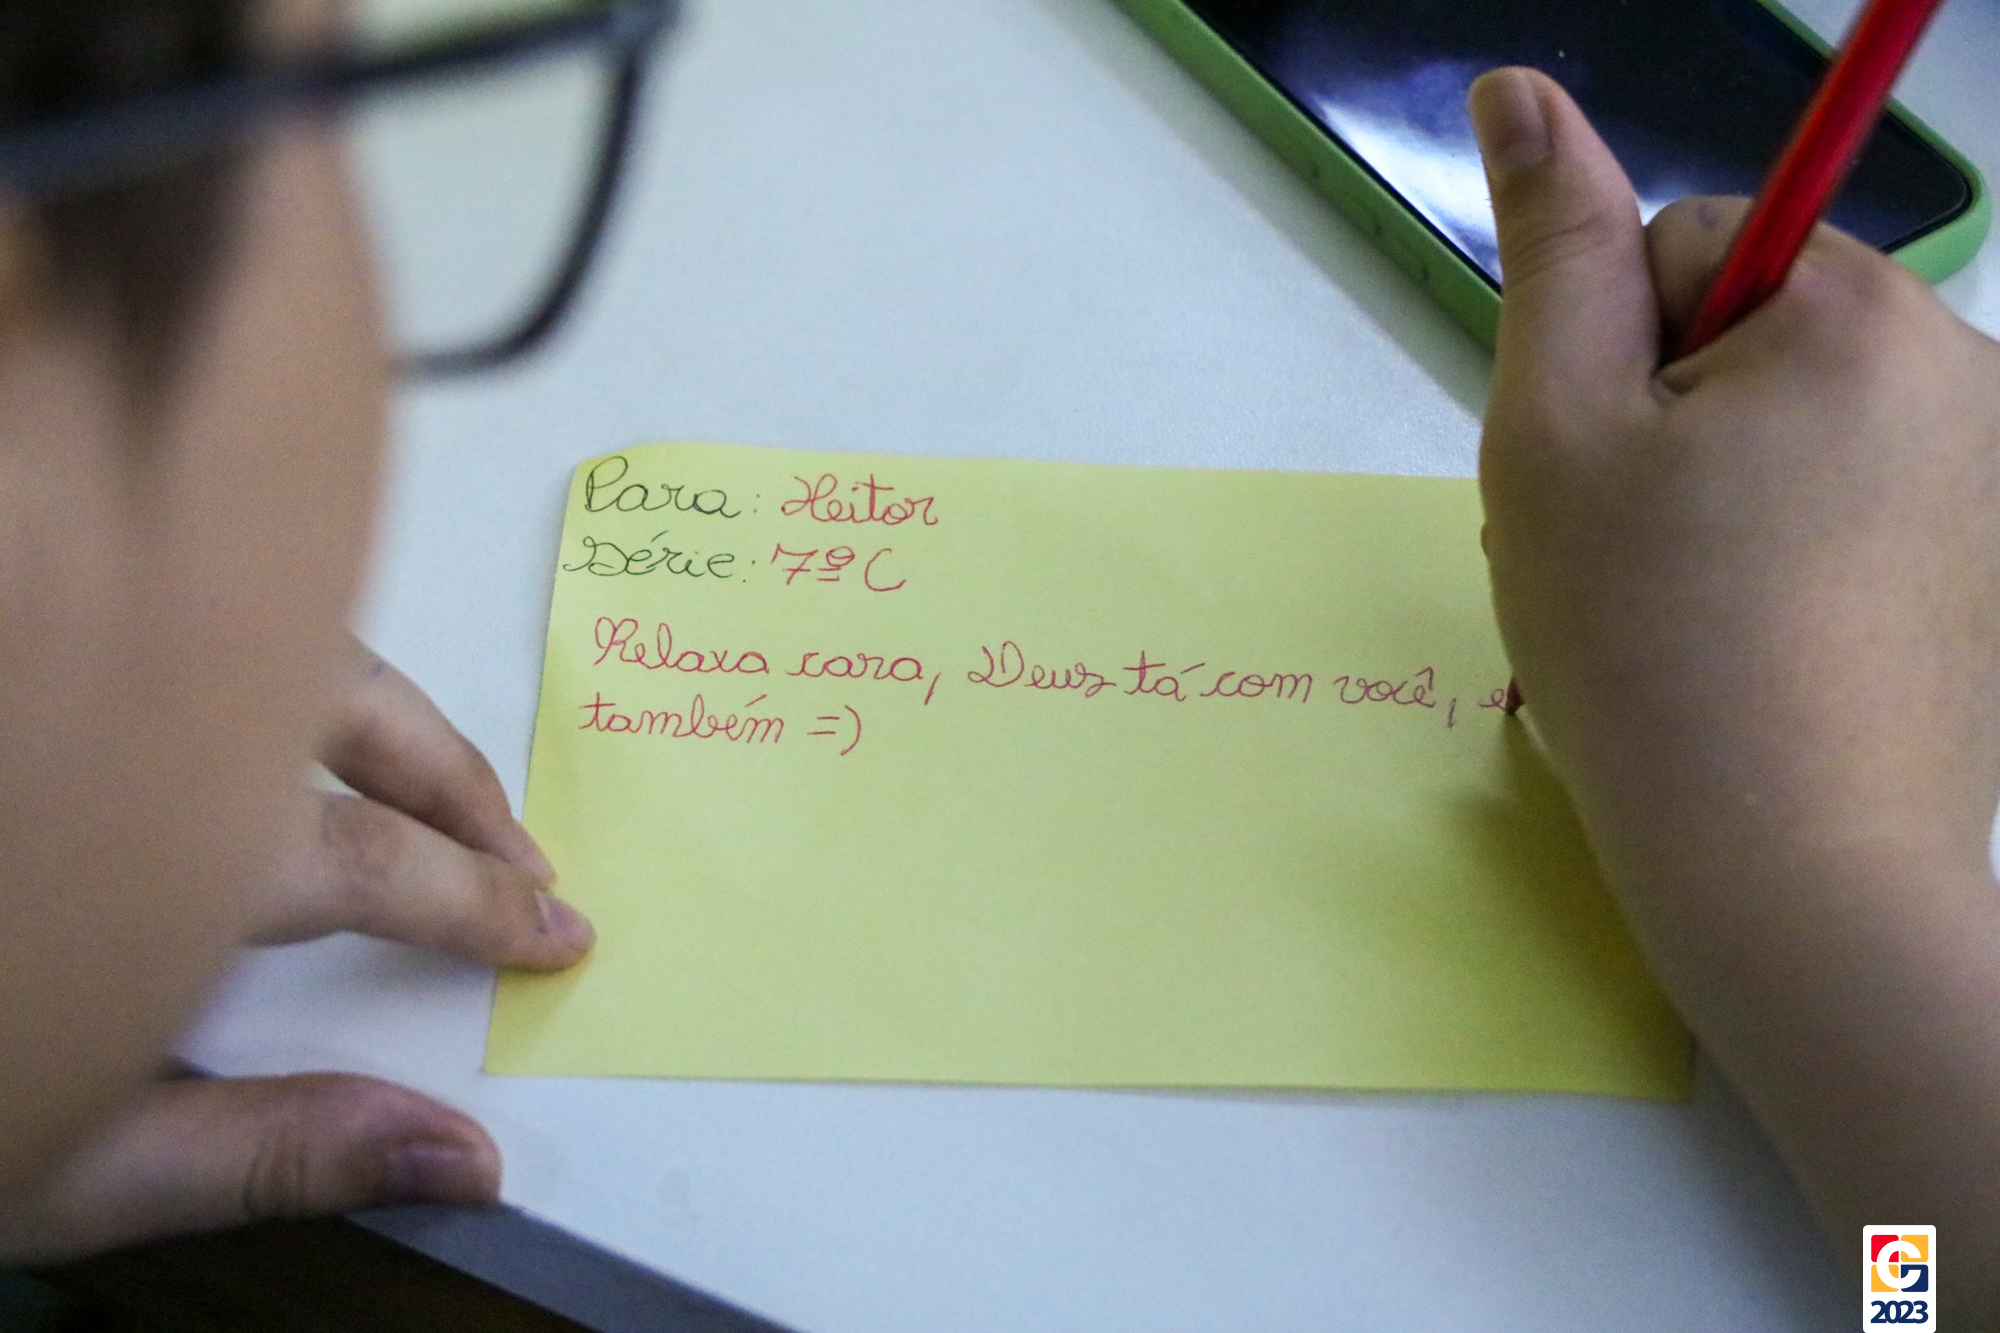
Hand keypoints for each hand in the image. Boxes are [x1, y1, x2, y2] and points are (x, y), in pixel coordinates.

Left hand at [3, 637, 591, 1263]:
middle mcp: (135, 729)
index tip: (557, 929)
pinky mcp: (64, 663)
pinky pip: (185, 633)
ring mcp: (94, 683)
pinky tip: (271, 724)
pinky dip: (268, 663)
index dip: (483, 900)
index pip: (375, 862)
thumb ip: (273, 1154)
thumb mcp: (74, 1165)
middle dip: (458, 778)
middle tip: (524, 849)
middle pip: (347, 704)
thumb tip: (463, 1154)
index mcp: (168, 853)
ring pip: (265, 633)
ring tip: (427, 780)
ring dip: (375, 707)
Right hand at [1470, 66, 1999, 1310]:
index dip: (1608, 359)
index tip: (1600, 477)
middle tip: (1623, 556)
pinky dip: (1773, 558)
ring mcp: (1990, 484)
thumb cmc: (1647, 643)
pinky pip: (1843, 509)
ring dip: (1703, 498)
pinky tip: (1735, 649)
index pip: (1690, 249)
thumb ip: (1553, 246)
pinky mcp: (1984, 574)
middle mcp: (1964, 374)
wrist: (1791, 880)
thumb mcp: (1553, 430)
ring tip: (1670, 614)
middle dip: (1661, 429)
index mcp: (1863, 316)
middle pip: (1746, 338)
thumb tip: (1519, 89)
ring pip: (1785, 432)